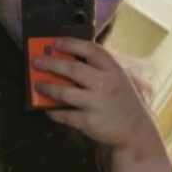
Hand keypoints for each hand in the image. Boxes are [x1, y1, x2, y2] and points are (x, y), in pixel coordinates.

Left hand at [31, 37, 153, 149]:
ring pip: (64, 92)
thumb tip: (68, 59)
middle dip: (51, 63)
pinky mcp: (87, 121)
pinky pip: (64, 114)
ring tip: (37, 84)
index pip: (91, 50)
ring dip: (47, 87)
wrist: (134, 129)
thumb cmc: (122, 101)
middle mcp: (105, 84)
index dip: (72, 44)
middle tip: (37, 62)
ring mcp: (96, 104)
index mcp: (113, 70)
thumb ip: (98, 69)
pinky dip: (53, 110)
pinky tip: (47, 107)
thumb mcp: (117, 78)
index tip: (56, 42)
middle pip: (72, 69)